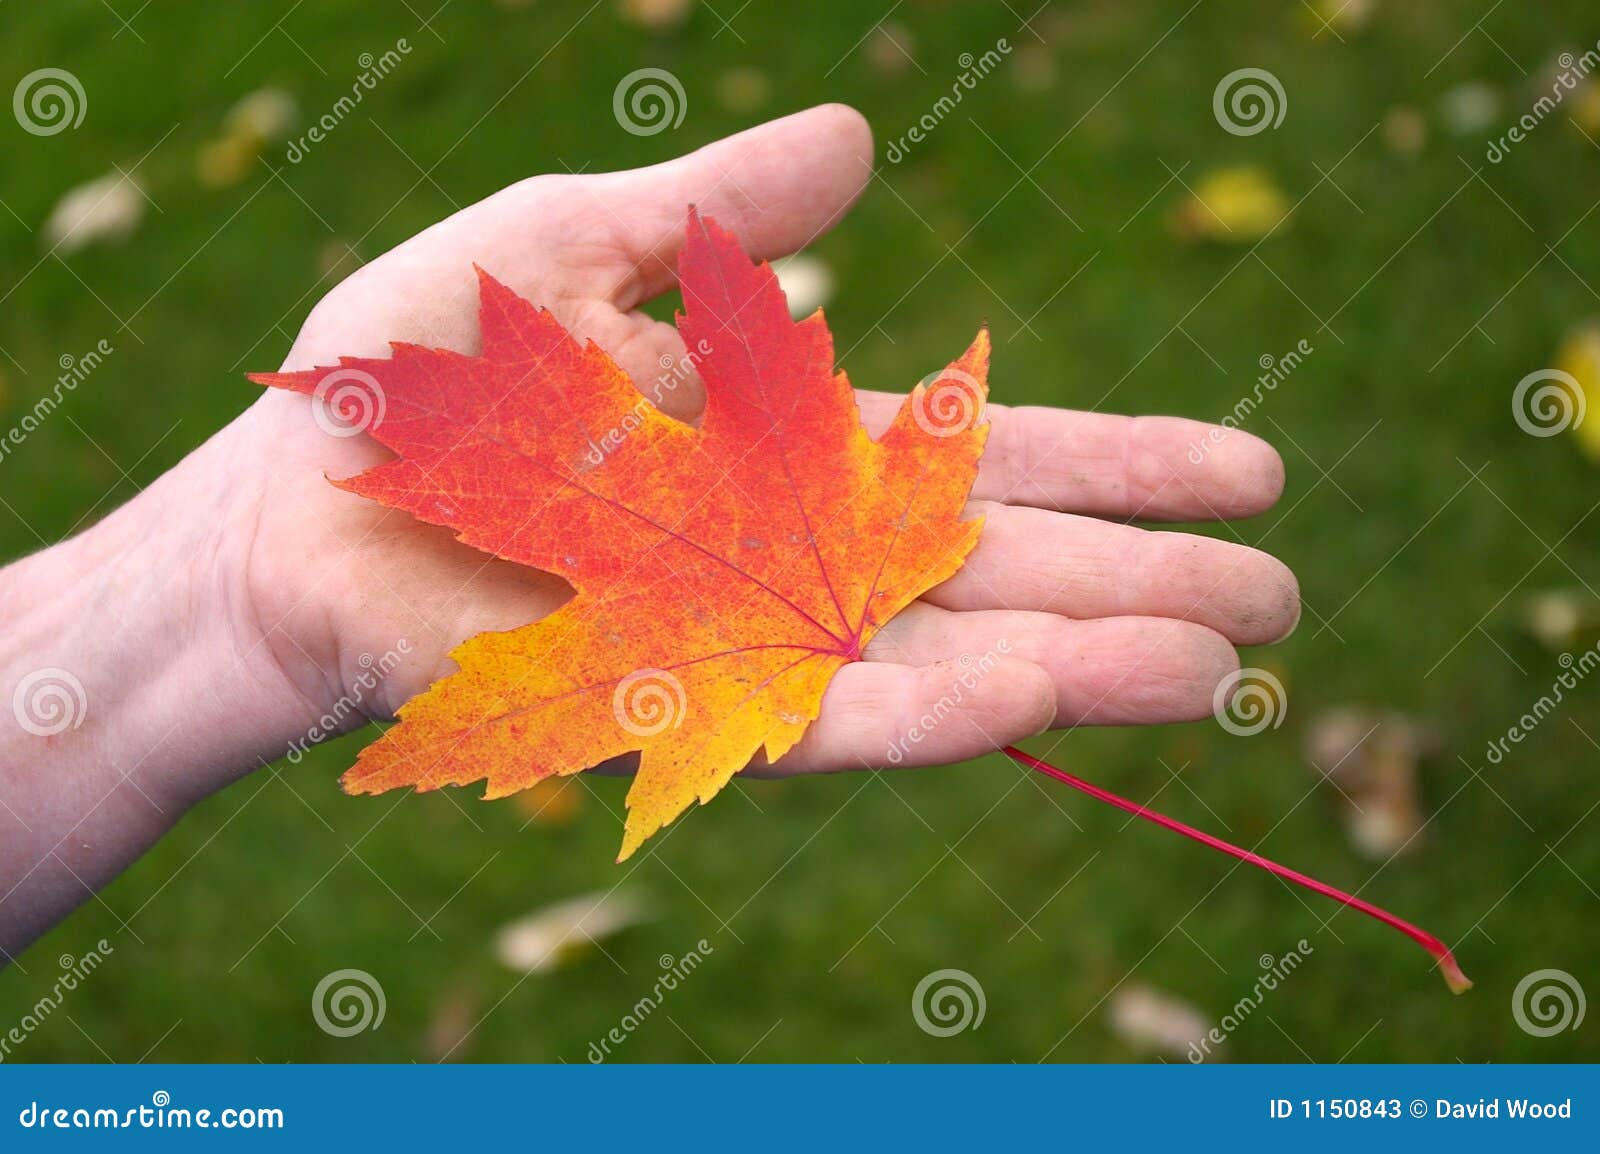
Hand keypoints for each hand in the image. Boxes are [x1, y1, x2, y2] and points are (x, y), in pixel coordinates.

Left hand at [229, 104, 1298, 778]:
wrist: (285, 507)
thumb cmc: (413, 373)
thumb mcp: (571, 246)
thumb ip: (717, 217)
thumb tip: (863, 134)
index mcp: (789, 449)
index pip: (986, 455)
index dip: (1117, 462)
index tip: (1247, 466)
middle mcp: (790, 553)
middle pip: (995, 570)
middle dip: (1140, 580)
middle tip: (1283, 597)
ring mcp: (741, 638)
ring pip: (938, 658)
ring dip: (1079, 663)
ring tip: (1221, 671)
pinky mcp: (670, 708)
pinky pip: (814, 718)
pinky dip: (925, 711)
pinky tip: (1039, 698)